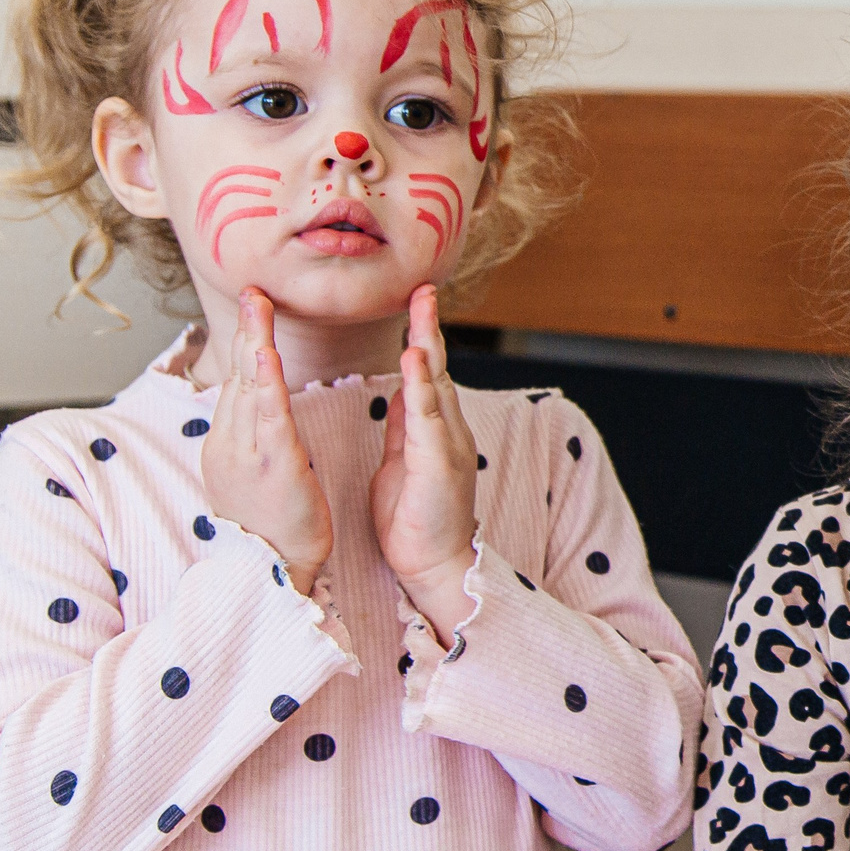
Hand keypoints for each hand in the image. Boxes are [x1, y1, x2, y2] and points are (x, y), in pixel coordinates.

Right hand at [203, 288, 332, 593]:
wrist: (271, 570)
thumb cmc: (273, 526)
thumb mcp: (254, 474)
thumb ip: (254, 438)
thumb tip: (256, 409)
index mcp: (227, 444)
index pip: (237, 384)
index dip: (246, 344)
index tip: (254, 310)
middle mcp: (229, 442)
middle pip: (237, 376)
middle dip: (245, 331)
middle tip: (253, 291)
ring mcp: (245, 453)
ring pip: (248, 388)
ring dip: (253, 343)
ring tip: (258, 306)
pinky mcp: (270, 466)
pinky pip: (267, 417)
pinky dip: (266, 384)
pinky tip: (266, 356)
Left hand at [370, 285, 480, 644]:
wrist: (433, 563)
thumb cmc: (415, 518)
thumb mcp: (402, 460)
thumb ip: (405, 424)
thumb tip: (402, 391)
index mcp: (432, 428)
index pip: (425, 372)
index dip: (420, 335)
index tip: (414, 299)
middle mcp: (446, 429)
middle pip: (436, 367)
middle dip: (430, 325)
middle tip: (424, 287)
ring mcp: (447, 444)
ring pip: (437, 385)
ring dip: (429, 345)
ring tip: (421, 310)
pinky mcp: (440, 464)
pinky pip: (429, 418)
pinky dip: (422, 387)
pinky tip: (414, 362)